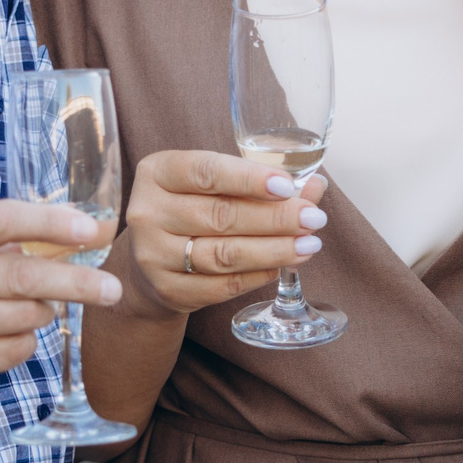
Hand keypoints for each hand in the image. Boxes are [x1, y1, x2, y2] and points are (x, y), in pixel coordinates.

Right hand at [0, 201, 119, 399]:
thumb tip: (61, 239)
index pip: (0, 220)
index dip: (51, 223)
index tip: (91, 229)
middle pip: (23, 277)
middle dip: (78, 282)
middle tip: (112, 288)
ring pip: (24, 318)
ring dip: (43, 312)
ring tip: (35, 305)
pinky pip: (11, 352)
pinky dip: (23, 342)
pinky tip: (7, 333)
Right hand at [121, 149, 326, 315]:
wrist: (150, 263)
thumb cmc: (191, 209)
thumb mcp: (215, 185)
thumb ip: (261, 182)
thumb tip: (315, 185)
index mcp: (157, 172)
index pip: (205, 172)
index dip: (249, 179)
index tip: (288, 186)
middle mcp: (147, 212)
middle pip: (220, 215)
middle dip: (275, 218)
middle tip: (314, 219)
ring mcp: (153, 255)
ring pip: (224, 254)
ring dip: (274, 250)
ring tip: (309, 245)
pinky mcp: (168, 290)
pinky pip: (223, 285)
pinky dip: (258, 275)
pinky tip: (282, 266)